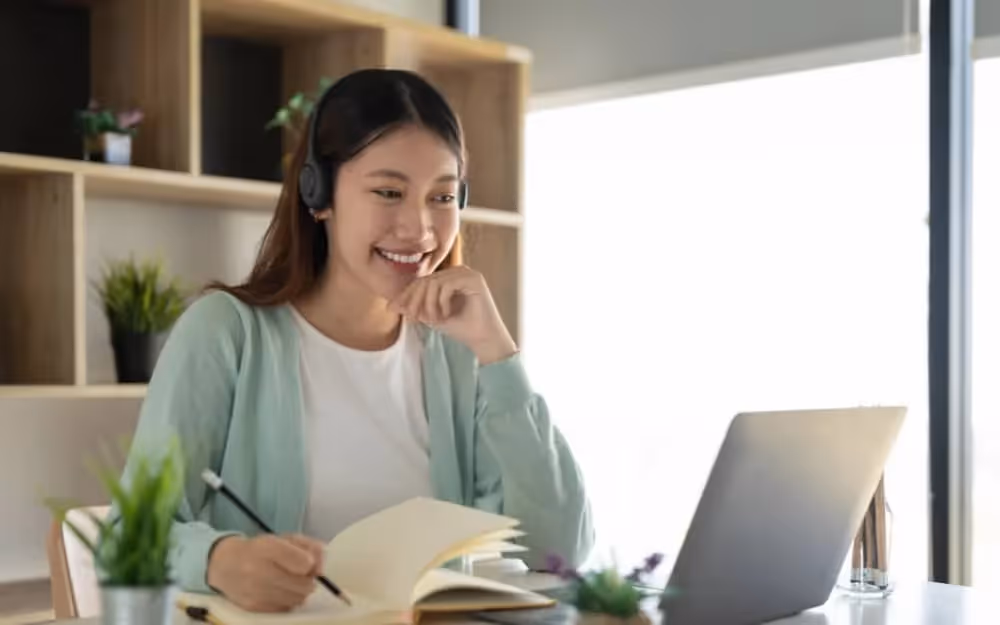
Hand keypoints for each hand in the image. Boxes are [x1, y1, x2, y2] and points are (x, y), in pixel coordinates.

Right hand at [207, 534, 324, 612]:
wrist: (225, 565)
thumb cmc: (260, 550)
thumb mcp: (284, 539)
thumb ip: (309, 547)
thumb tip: (320, 568)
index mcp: (267, 547)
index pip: (303, 562)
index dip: (311, 564)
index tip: (307, 562)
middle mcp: (259, 570)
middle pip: (304, 585)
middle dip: (308, 580)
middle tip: (301, 575)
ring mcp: (255, 592)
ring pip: (297, 599)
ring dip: (299, 592)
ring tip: (289, 582)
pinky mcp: (254, 608)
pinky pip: (285, 609)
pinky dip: (288, 601)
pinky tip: (279, 591)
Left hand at [390, 266, 516, 363]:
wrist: (484, 339)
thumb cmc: (461, 328)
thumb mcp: (432, 317)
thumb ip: (415, 308)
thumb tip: (391, 305)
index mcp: (448, 277)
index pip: (421, 281)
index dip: (406, 295)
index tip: (393, 309)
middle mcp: (457, 271)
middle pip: (425, 280)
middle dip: (414, 301)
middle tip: (412, 318)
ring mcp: (467, 273)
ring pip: (434, 282)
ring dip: (428, 304)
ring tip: (432, 320)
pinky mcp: (474, 279)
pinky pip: (447, 286)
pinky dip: (442, 302)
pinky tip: (446, 315)